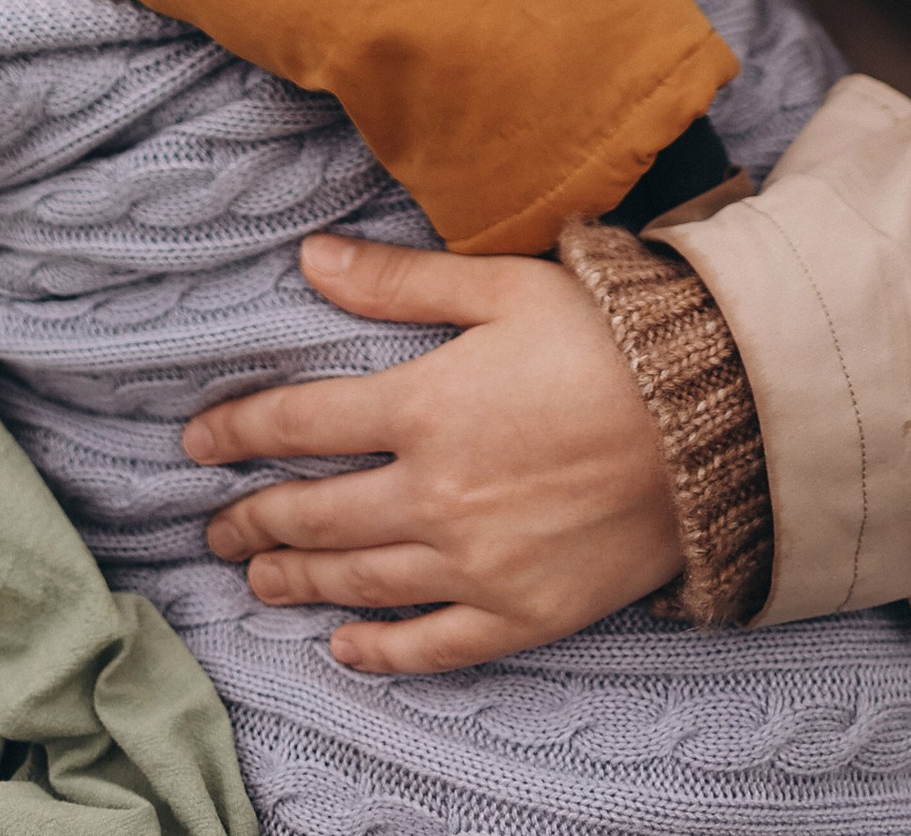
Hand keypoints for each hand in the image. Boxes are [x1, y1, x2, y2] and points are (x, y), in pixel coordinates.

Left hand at [183, 233, 680, 671]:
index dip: (235, 430)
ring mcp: (476, 562)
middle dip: (254, 519)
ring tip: (257, 580)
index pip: (297, 423)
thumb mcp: (500, 285)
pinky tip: (344, 648)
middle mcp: (435, 493)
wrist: (714, 419)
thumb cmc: (607, 339)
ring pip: (357, 581)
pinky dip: (379, 652)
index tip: (195, 441)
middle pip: (314, 514)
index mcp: (424, 405)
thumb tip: (309, 258)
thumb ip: (399, 281)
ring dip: (295, 582)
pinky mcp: (519, 612)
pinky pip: (431, 645)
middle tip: (215, 527)